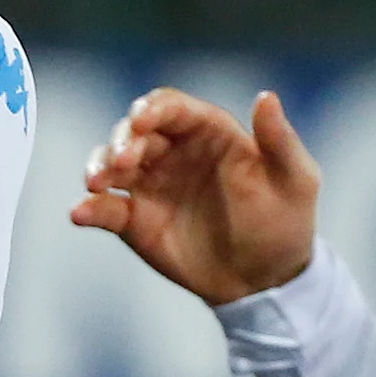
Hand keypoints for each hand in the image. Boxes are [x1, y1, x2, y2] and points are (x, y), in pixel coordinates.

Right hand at [69, 88, 318, 305]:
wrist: (265, 281)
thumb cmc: (285, 223)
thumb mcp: (295, 179)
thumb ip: (279, 139)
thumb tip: (266, 96)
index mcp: (209, 133)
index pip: (170, 108)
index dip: (152, 109)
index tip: (141, 121)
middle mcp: (173, 153)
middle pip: (133, 132)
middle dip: (122, 139)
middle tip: (124, 160)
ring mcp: (151, 186)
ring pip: (111, 163)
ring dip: (98, 166)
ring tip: (98, 183)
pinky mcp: (136, 221)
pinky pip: (105, 209)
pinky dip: (88, 209)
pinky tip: (80, 214)